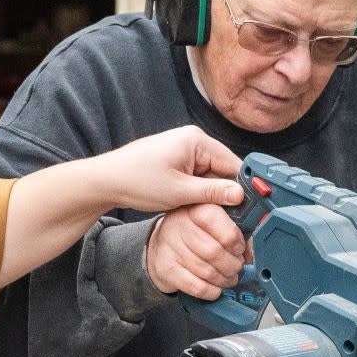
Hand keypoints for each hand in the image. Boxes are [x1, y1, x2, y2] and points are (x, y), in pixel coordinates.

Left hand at [92, 126, 243, 214]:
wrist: (104, 181)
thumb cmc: (136, 181)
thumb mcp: (179, 191)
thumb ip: (212, 192)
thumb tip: (240, 195)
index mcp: (196, 141)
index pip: (233, 163)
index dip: (243, 186)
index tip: (251, 207)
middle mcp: (192, 141)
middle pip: (222, 170)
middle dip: (223, 192)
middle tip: (230, 216)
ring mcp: (182, 151)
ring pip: (208, 176)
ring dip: (208, 194)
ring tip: (205, 211)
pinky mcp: (174, 162)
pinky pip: (195, 177)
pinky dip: (195, 192)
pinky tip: (191, 205)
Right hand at [146, 203, 247, 299]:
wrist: (160, 248)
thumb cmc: (192, 234)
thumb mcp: (209, 223)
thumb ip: (231, 230)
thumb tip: (251, 251)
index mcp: (193, 209)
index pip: (213, 219)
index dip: (232, 237)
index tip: (240, 248)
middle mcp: (178, 226)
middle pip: (213, 251)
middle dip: (232, 264)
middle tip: (237, 267)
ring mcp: (169, 248)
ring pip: (207, 271)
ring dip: (224, 279)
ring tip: (229, 278)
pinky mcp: (166, 269)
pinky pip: (196, 286)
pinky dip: (212, 291)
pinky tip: (216, 288)